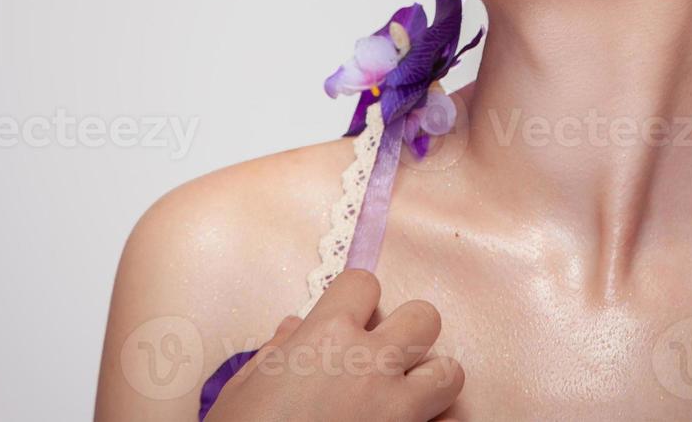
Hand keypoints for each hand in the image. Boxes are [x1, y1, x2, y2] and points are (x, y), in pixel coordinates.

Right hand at [204, 269, 463, 421]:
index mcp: (326, 337)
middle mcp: (372, 364)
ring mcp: (399, 408)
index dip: (355, 299)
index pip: (364, 283)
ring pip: (451, 371)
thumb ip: (274, 354)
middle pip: (424, 317)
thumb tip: (293, 330)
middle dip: (407, 332)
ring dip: (431, 381)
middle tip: (383, 356)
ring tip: (403, 397)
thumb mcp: (241, 393)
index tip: (346, 318)